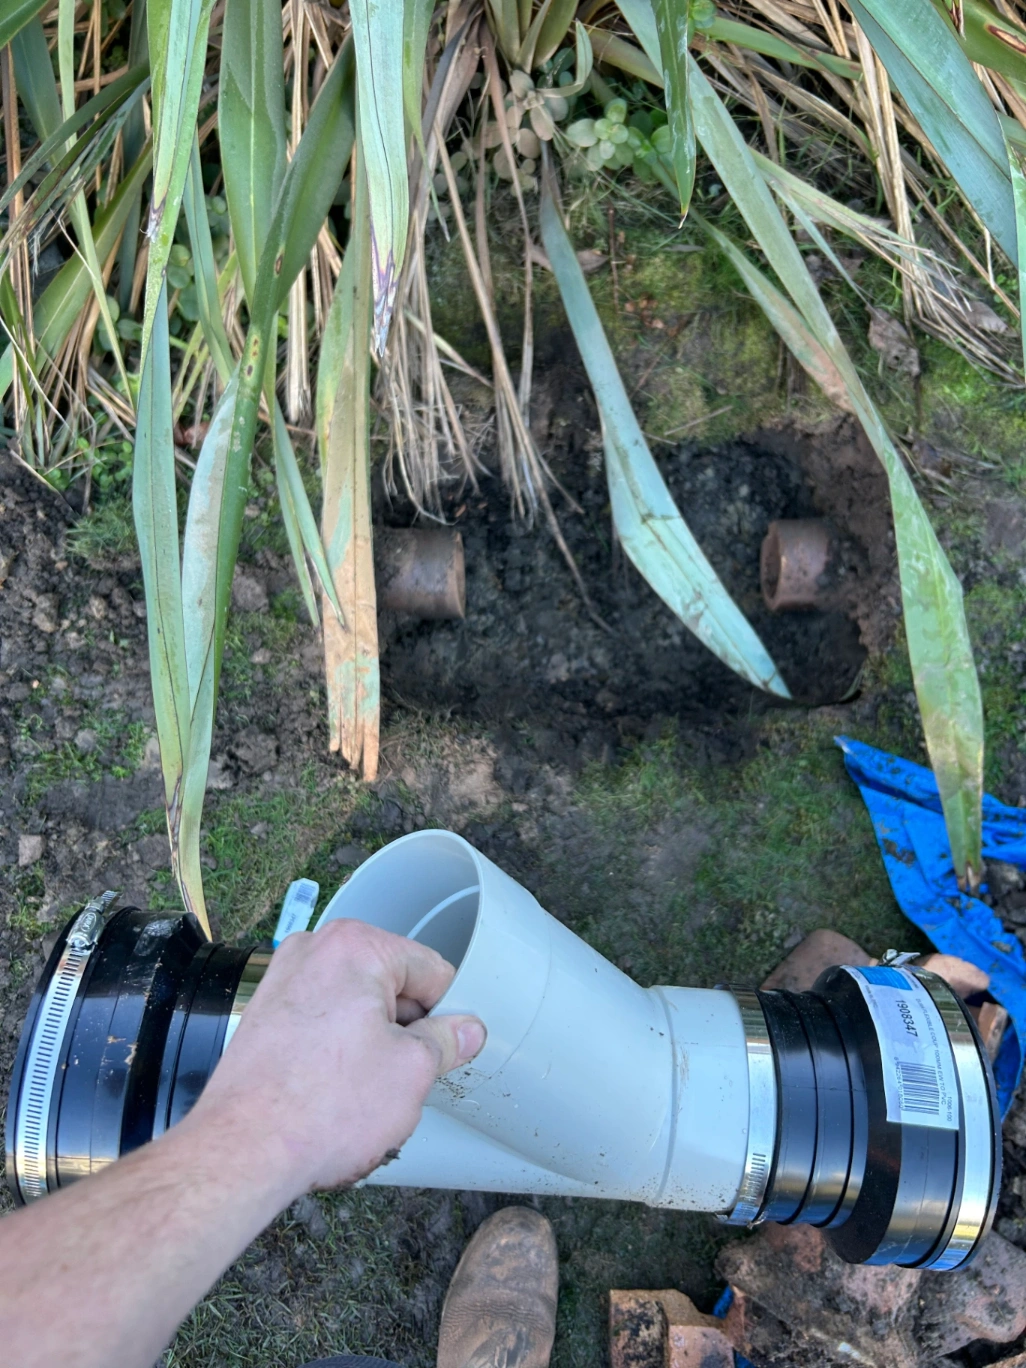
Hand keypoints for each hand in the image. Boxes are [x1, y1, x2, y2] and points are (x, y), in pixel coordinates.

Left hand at [183, 919, 485, 1199]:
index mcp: (355, 945)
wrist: (241, 1151)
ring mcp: (282, 981)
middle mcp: (314, 951)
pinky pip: (322, 1026)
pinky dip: (335, 1054)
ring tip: (359, 1093)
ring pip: (356, 1010)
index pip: (431, 971)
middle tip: (400, 1079)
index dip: (447, 1014)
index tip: (445, 1048)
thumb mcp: (412, 1071)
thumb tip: (467, 1030)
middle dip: (403, 1032)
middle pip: (391, 987)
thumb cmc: (321, 1107)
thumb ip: (448, 1041)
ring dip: (370, 1046)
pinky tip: (331, 1093)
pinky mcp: (263, 1016)